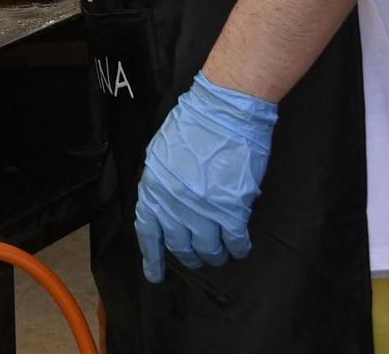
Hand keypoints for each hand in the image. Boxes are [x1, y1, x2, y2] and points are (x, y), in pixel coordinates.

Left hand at [134, 72, 277, 282]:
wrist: (224, 111)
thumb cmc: (193, 124)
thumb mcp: (162, 152)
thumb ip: (162, 181)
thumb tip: (167, 202)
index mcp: (153, 186)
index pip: (147, 231)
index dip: (152, 256)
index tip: (155, 275)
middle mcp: (173, 203)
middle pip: (180, 245)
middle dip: (191, 257)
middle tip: (200, 259)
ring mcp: (201, 209)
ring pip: (208, 249)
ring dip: (216, 255)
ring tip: (222, 253)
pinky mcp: (230, 210)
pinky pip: (234, 242)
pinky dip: (238, 247)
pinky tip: (240, 246)